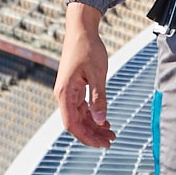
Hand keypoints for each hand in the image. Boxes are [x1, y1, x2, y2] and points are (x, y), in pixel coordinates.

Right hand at [57, 2, 115, 147]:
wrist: (81, 30)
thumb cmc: (88, 48)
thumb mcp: (97, 74)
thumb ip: (98, 98)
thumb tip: (100, 120)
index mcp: (65, 93)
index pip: (72, 124)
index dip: (86, 137)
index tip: (102, 144)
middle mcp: (63, 95)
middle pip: (76, 123)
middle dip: (93, 134)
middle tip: (111, 141)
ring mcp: (68, 92)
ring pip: (80, 117)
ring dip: (94, 126)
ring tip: (111, 133)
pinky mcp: (74, 88)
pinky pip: (82, 107)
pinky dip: (93, 115)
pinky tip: (105, 121)